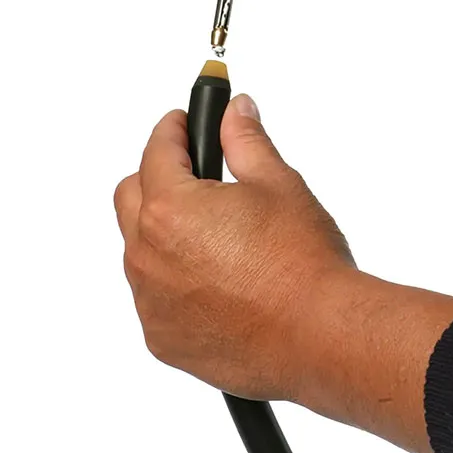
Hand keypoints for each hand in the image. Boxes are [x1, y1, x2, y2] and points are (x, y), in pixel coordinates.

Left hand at [114, 94, 355, 400]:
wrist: (321, 336)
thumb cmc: (302, 265)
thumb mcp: (278, 184)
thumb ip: (246, 141)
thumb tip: (235, 112)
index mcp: (170, 209)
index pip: (155, 151)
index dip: (173, 130)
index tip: (183, 124)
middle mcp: (148, 256)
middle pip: (131, 197)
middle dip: (157, 178)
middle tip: (197, 175)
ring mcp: (151, 303)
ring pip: (140, 250)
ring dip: (163, 233)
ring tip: (215, 235)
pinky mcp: (163, 339)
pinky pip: (154, 297)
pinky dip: (174, 281)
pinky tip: (218, 280)